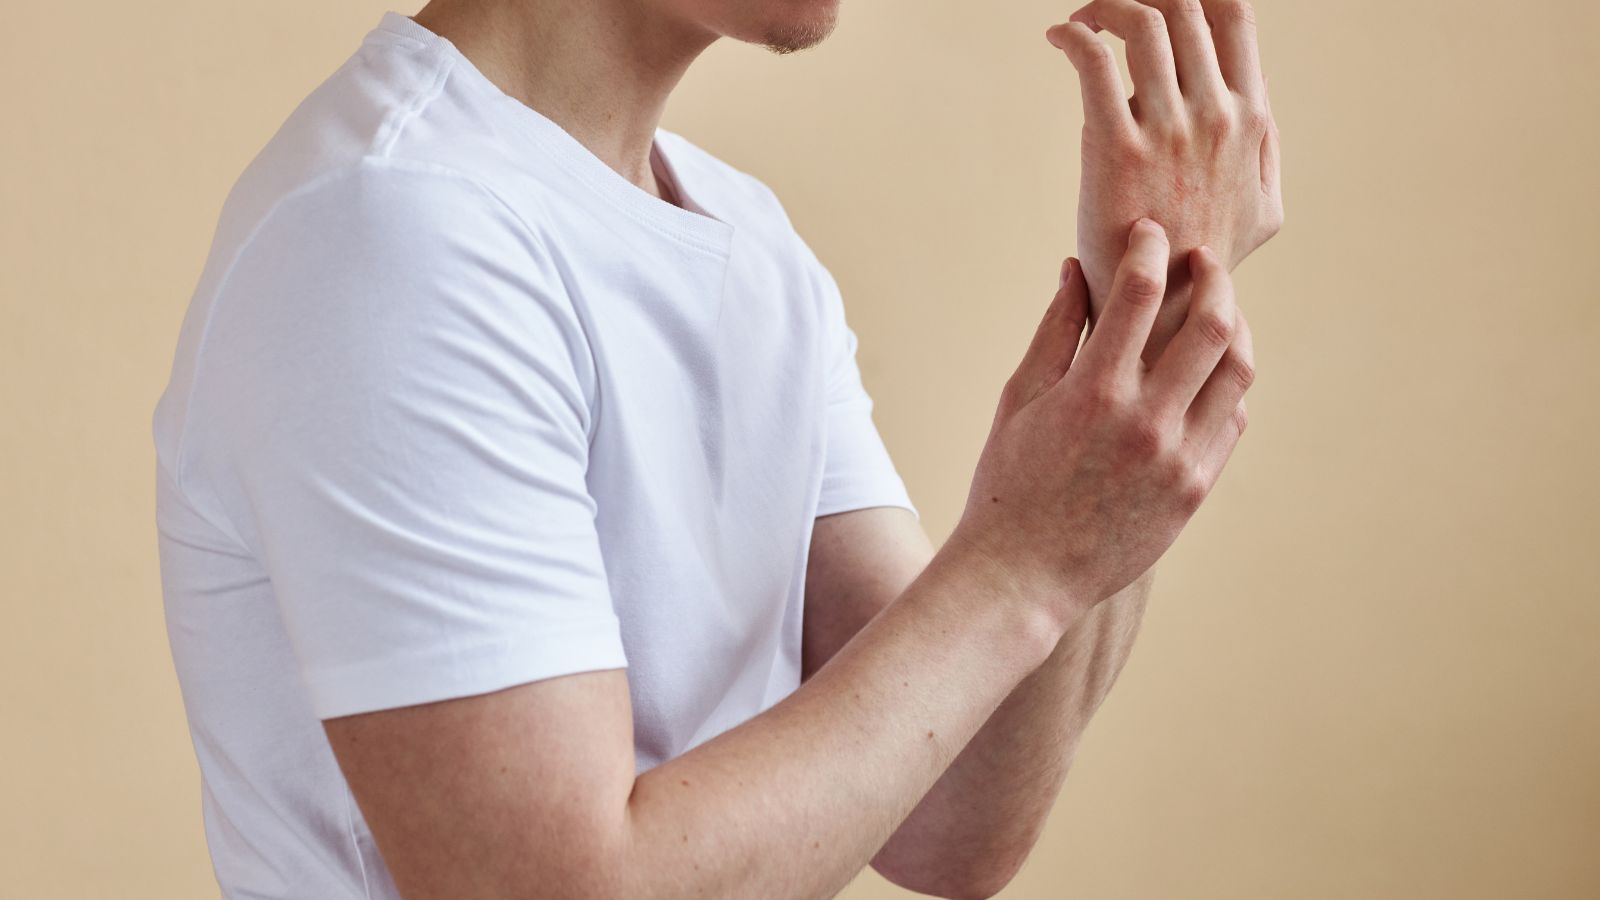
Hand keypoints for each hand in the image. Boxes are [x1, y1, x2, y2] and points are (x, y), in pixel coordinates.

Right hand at [949, 220, 1253, 621]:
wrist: (1023, 575)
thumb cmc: (1008, 483)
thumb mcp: (1019, 400)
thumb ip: (1055, 330)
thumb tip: (1077, 268)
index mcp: (1092, 392)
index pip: (1140, 293)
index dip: (1148, 248)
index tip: (1149, 231)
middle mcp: (1145, 421)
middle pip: (1212, 322)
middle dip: (1213, 276)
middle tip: (1202, 258)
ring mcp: (1178, 458)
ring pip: (1237, 369)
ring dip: (1233, 325)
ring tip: (1216, 309)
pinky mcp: (1195, 488)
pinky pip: (1232, 419)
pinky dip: (1228, 382)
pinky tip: (1208, 369)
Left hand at [1046, 0, 1282, 334]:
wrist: (1164, 312)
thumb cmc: (1207, 262)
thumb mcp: (1262, 207)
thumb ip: (1266, 146)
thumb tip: (1258, 91)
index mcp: (1251, 120)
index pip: (1236, 16)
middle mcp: (1216, 116)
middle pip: (1184, 8)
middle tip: (1112, 9)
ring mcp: (1168, 131)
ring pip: (1143, 23)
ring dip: (1106, 7)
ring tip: (1082, 23)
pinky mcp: (1116, 148)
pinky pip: (1094, 61)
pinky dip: (1074, 36)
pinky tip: (1059, 39)